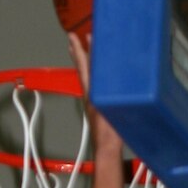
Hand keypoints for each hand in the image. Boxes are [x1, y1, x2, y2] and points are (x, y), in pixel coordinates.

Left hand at [68, 30, 121, 159]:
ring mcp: (94, 99)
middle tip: (74, 38)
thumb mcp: (112, 109)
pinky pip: (95, 84)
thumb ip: (111, 96)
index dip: (79, 51)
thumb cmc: (110, 133)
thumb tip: (115, 81)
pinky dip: (95, 74)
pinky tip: (100, 73)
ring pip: (88, 76)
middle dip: (78, 52)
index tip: (73, 37)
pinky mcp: (99, 105)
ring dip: (85, 61)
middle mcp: (90, 94)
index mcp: (92, 92)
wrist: (107, 149)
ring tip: (84, 50)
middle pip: (83, 68)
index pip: (84, 67)